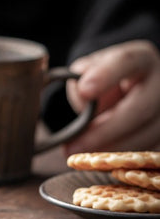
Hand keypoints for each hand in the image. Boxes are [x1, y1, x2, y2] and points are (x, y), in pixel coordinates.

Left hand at [64, 40, 159, 154]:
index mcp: (140, 58)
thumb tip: (84, 101)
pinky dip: (119, 157)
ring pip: (145, 134)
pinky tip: (96, 160)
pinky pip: (145, 150)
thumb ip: (82, 80)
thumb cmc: (103, 76)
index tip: (84, 90)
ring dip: (110, 149)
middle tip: (73, 145)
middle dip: (104, 130)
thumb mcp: (89, 69)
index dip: (105, 76)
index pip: (126, 62)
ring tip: (79, 154)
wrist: (125, 87)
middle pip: (139, 108)